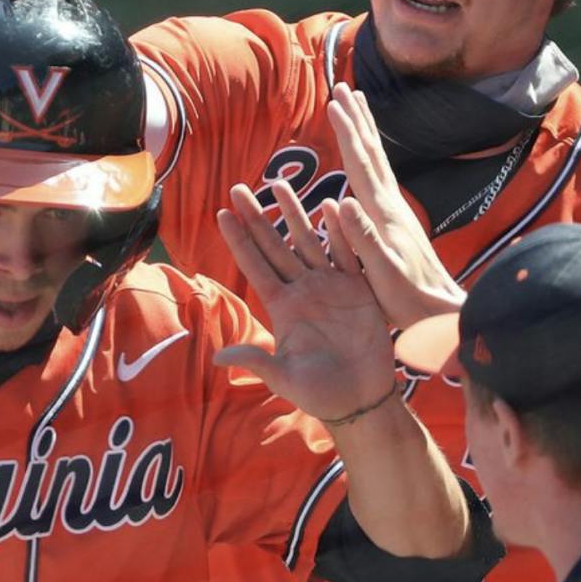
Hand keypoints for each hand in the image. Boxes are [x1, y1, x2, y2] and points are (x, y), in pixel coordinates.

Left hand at [214, 179, 397, 422]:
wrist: (362, 398)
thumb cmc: (320, 393)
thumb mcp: (285, 378)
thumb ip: (257, 362)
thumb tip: (218, 359)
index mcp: (281, 307)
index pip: (254, 266)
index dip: (238, 240)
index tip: (221, 213)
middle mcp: (302, 291)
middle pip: (275, 245)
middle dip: (256, 216)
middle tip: (239, 187)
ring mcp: (330, 287)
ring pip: (307, 241)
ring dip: (294, 213)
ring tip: (279, 183)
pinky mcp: (358, 289)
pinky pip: (347, 253)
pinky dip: (340, 230)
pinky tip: (333, 204)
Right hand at [325, 83, 465, 329]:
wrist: (444, 312)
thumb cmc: (410, 301)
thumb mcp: (382, 274)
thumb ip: (362, 238)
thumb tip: (341, 202)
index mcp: (383, 215)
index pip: (361, 165)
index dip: (347, 133)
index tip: (334, 102)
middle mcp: (392, 206)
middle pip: (371, 153)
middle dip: (355, 120)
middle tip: (342, 87)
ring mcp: (397, 213)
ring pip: (378, 162)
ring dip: (364, 132)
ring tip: (355, 106)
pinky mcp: (398, 223)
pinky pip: (379, 179)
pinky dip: (370, 158)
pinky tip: (364, 157)